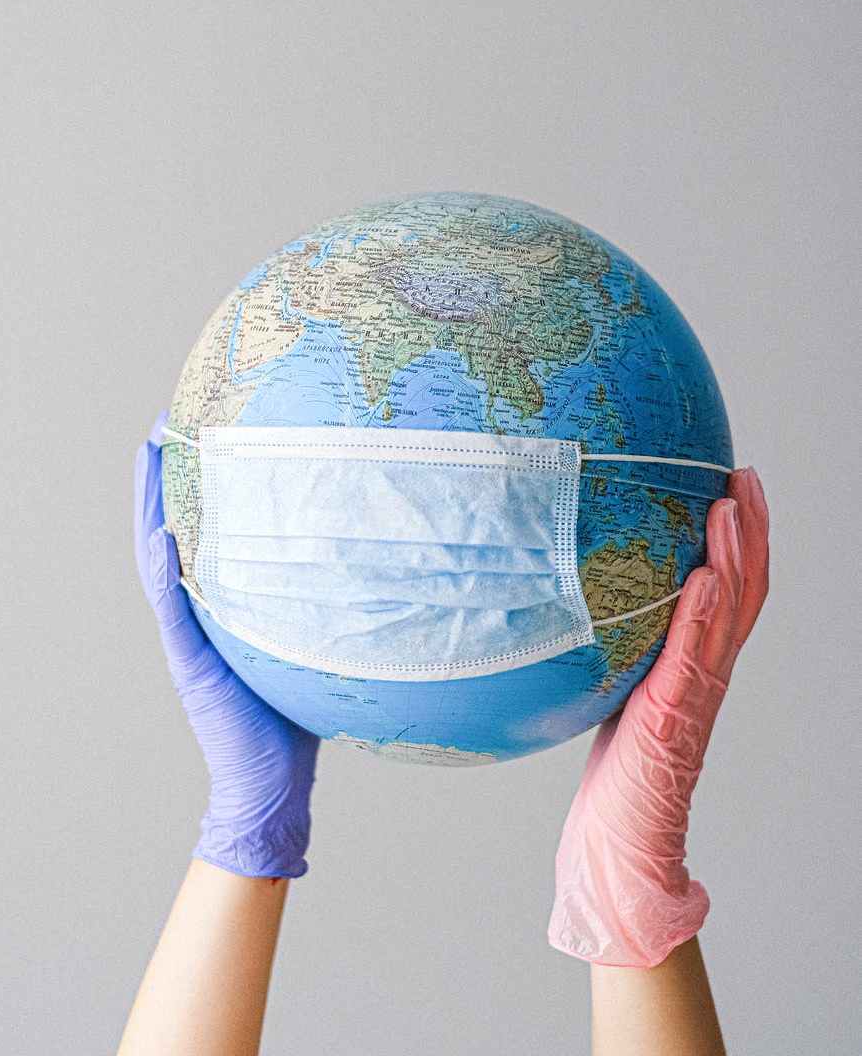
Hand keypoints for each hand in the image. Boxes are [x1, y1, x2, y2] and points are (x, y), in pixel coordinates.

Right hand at [134, 412, 319, 878]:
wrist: (274, 782)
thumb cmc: (298, 713)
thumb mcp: (310, 640)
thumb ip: (319, 601)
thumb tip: (369, 556)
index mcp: (220, 605)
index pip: (202, 532)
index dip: (193, 483)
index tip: (200, 429)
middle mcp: (198, 614)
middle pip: (171, 531)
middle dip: (163, 478)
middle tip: (163, 422)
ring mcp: (190, 639)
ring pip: (160, 561)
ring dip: (151, 508)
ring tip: (148, 456)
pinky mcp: (193, 667)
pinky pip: (177, 614)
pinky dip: (166, 575)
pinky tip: (162, 536)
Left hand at [548, 467, 768, 966]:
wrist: (621, 848)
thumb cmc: (617, 777)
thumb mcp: (612, 692)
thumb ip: (617, 648)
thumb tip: (576, 596)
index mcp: (691, 665)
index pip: (728, 591)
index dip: (741, 540)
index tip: (735, 484)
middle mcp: (702, 675)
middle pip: (742, 593)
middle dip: (749, 533)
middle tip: (745, 477)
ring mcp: (692, 698)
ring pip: (726, 618)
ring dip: (734, 559)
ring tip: (732, 507)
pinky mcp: (669, 722)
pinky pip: (690, 661)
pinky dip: (702, 618)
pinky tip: (706, 579)